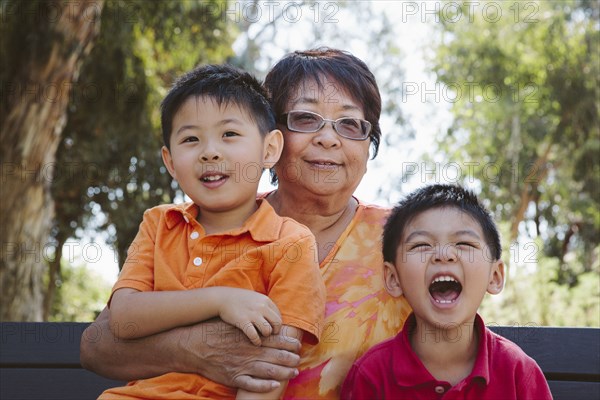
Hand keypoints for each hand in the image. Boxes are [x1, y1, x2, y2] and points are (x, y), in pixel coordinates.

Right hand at [176, 318, 300, 392]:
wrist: (193, 345)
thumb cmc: (213, 332)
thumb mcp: (233, 323)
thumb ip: (248, 324)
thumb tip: (262, 321)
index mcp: (250, 338)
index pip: (276, 340)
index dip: (289, 344)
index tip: (298, 345)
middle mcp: (249, 352)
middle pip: (276, 356)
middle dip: (291, 359)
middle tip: (299, 360)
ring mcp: (242, 366)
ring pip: (269, 371)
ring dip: (284, 373)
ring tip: (294, 373)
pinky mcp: (234, 377)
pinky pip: (252, 384)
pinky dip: (265, 386)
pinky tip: (275, 385)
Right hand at [217, 288, 281, 345]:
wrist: (221, 298)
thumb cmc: (239, 299)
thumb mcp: (255, 298)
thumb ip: (265, 306)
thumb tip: (274, 317)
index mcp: (265, 300)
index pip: (278, 316)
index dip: (276, 325)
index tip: (271, 329)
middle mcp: (261, 307)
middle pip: (277, 323)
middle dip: (274, 332)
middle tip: (268, 335)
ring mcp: (252, 314)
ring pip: (267, 330)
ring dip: (265, 336)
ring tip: (261, 337)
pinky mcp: (243, 321)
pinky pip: (254, 335)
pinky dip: (256, 341)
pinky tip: (255, 342)